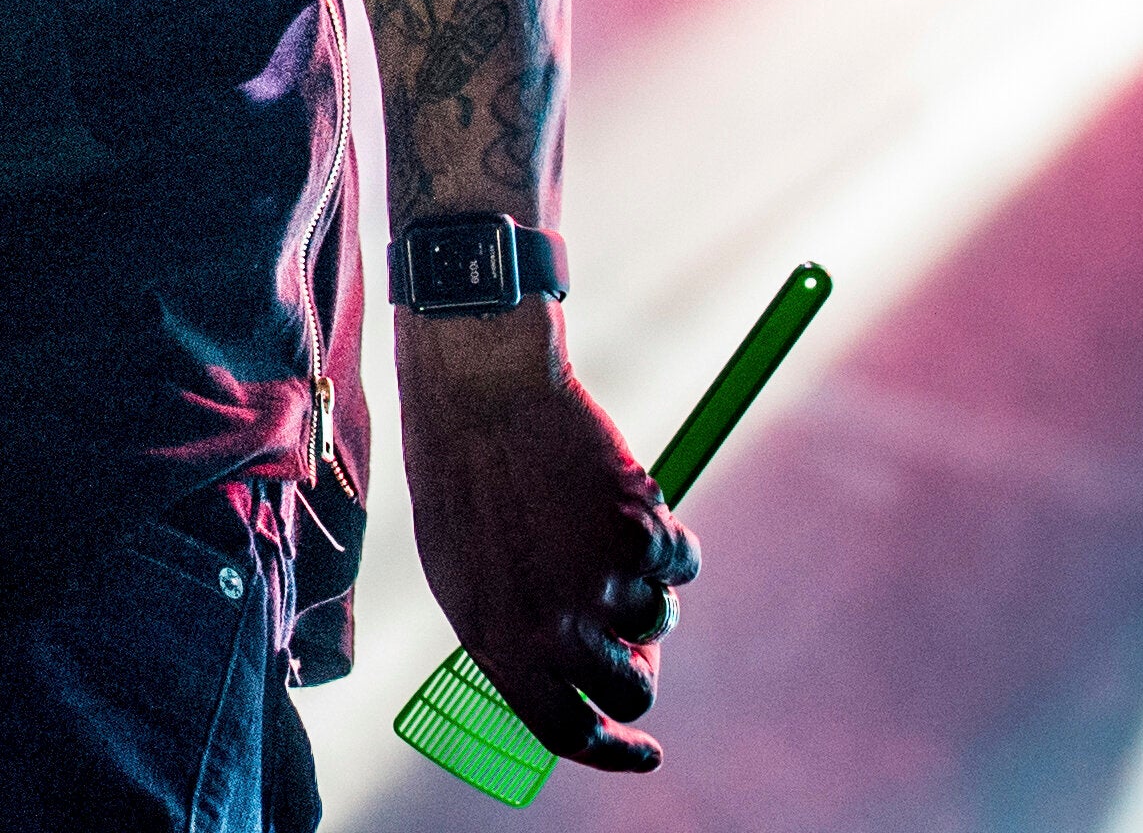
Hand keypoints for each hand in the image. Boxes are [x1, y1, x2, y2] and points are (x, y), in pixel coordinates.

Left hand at [398, 308, 699, 771]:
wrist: (479, 391)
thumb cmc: (461, 473)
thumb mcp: (461, 571)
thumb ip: (511, 634)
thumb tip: (565, 684)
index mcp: (495, 645)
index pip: (565, 733)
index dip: (612, 750)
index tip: (643, 751)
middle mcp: (550, 634)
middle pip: (632, 689)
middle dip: (638, 660)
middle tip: (624, 618)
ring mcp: (597, 591)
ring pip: (659, 620)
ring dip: (643, 583)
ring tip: (595, 526)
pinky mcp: (636, 543)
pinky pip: (682, 562)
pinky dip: (667, 535)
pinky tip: (629, 500)